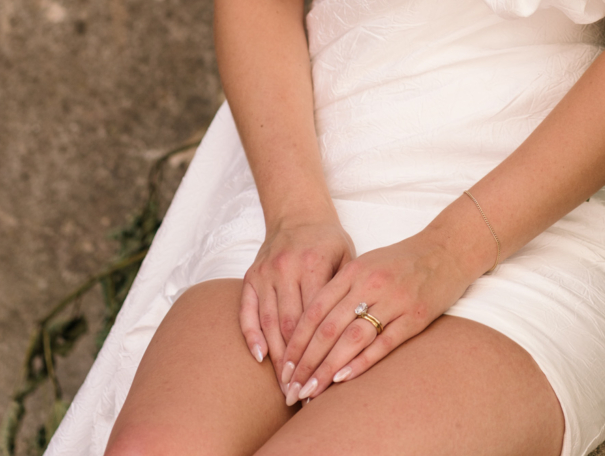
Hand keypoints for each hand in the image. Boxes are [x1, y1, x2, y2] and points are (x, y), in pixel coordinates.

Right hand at [239, 219, 355, 376]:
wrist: (298, 212)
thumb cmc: (328, 240)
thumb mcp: (347, 256)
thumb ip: (348, 291)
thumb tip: (357, 333)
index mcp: (313, 264)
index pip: (316, 317)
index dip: (321, 350)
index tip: (326, 377)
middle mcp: (286, 269)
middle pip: (290, 325)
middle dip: (297, 362)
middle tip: (303, 392)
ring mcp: (266, 273)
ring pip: (269, 322)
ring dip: (276, 357)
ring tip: (285, 385)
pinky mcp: (251, 276)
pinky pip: (247, 310)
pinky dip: (251, 335)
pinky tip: (259, 358)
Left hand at [279, 230, 478, 403]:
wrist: (447, 249)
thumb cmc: (403, 260)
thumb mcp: (367, 264)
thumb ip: (342, 288)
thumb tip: (311, 325)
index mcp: (354, 270)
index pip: (315, 310)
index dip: (296, 342)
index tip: (283, 368)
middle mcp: (370, 284)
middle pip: (329, 328)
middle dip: (306, 362)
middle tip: (291, 389)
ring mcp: (393, 300)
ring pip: (352, 338)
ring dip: (328, 369)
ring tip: (310, 392)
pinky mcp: (415, 316)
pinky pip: (384, 343)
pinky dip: (361, 363)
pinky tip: (343, 380)